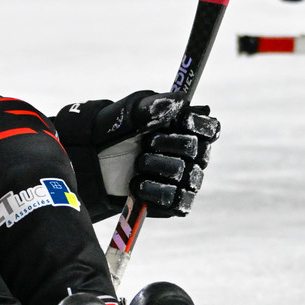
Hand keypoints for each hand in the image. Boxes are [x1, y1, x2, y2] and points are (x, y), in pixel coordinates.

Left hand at [52, 91, 218, 217]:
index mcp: (188, 131)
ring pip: (186, 176)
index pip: (210, 129)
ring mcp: (185, 180)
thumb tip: (181, 100)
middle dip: (167, 145)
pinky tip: (137, 183)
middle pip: (198, 151)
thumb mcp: (132, 113)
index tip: (177, 121)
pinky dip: (154, 192)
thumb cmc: (117, 132)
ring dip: (156, 167)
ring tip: (137, 164)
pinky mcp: (174, 203)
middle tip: (147, 143)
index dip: (196, 125)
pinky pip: (177, 201)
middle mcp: (193, 156)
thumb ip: (155, 106)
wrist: (94, 161)